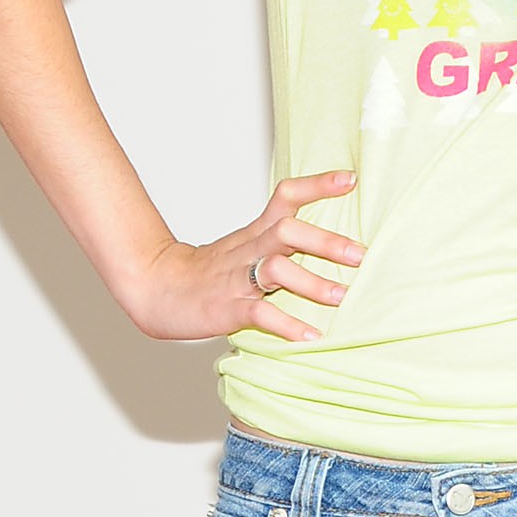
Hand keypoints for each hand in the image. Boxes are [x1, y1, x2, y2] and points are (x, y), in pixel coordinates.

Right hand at [121, 172, 362, 343]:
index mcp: (255, 232)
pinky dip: (288, 326)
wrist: (156, 288)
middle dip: (325, 241)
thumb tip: (329, 241)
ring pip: (277, 269)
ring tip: (341, 298)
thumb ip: (280, 241)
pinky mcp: (227, 308)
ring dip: (312, 284)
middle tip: (360, 255)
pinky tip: (310, 336)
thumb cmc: (209, 272)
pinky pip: (260, 314)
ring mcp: (237, 279)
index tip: (351, 179)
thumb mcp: (245, 246)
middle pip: (288, 231)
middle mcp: (249, 250)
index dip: (317, 185)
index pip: (286, 197)